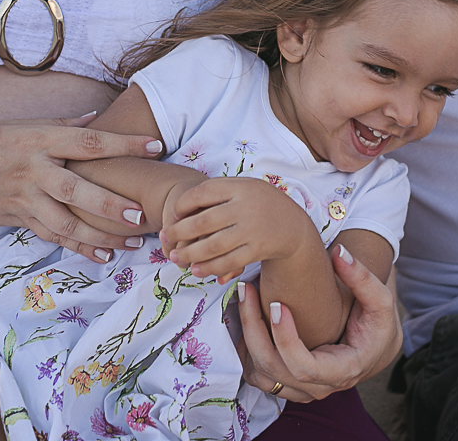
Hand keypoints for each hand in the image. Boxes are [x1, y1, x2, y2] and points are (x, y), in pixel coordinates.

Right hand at [0, 115, 162, 262]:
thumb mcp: (13, 125)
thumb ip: (58, 126)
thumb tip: (96, 120)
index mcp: (35, 137)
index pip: (88, 140)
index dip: (124, 143)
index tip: (155, 147)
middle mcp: (30, 168)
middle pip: (78, 189)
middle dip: (113, 203)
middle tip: (144, 213)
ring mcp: (21, 198)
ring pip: (67, 221)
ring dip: (102, 234)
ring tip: (134, 240)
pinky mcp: (14, 220)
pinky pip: (52, 236)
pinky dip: (79, 247)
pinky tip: (104, 255)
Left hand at [163, 178, 301, 283]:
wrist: (293, 226)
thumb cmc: (259, 204)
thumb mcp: (243, 188)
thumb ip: (217, 193)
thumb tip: (180, 209)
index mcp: (240, 187)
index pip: (203, 192)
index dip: (183, 204)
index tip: (173, 213)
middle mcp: (246, 207)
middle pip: (204, 221)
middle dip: (179, 232)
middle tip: (164, 238)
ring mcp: (252, 229)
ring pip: (214, 245)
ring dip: (190, 254)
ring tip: (176, 258)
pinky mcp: (258, 250)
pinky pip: (229, 262)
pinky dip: (210, 268)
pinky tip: (197, 270)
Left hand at [236, 245, 401, 401]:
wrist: (376, 347)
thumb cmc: (377, 323)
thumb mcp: (380, 299)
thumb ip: (362, 277)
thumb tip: (339, 253)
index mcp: (343, 370)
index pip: (305, 367)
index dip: (286, 340)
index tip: (277, 304)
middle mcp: (320, 387)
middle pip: (275, 369)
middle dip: (254, 330)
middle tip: (247, 291)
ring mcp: (303, 390)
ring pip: (262, 376)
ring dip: (246, 339)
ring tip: (243, 300)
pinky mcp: (290, 385)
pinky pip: (259, 377)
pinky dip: (246, 352)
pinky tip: (246, 320)